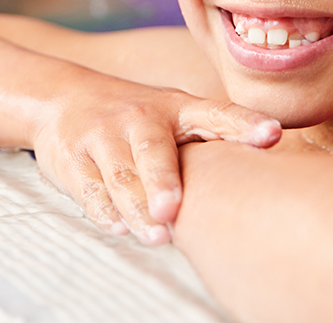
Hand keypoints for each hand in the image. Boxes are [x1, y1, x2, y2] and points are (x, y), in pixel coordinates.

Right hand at [31, 74, 280, 245]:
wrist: (60, 98)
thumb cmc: (135, 119)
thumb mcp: (174, 115)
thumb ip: (213, 138)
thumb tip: (264, 180)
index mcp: (176, 108)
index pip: (216, 113)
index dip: (244, 124)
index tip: (272, 134)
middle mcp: (139, 118)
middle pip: (153, 149)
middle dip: (163, 180)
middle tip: (173, 209)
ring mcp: (103, 136)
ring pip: (120, 176)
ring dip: (136, 207)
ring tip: (155, 235)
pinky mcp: (73, 159)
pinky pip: (90, 188)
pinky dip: (103, 209)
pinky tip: (117, 225)